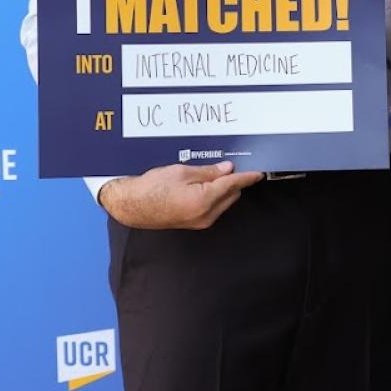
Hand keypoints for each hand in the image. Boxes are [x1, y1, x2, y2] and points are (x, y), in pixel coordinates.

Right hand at [98, 162, 263, 229]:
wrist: (132, 206)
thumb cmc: (152, 187)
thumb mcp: (181, 172)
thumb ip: (209, 172)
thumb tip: (228, 169)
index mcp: (203, 201)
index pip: (233, 185)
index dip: (247, 176)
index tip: (258, 172)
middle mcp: (206, 215)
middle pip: (232, 195)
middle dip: (233, 181)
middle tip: (227, 166)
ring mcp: (201, 222)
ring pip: (224, 202)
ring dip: (224, 189)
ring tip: (209, 175)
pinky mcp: (196, 224)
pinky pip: (214, 208)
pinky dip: (215, 197)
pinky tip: (204, 186)